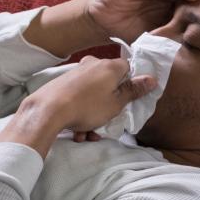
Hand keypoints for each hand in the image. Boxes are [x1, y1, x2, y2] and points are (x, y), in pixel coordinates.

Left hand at [0, 56, 156, 156]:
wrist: (48, 110)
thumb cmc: (87, 106)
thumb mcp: (116, 103)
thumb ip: (134, 91)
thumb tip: (151, 78)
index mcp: (110, 66)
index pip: (129, 68)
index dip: (132, 83)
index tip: (131, 99)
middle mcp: (93, 64)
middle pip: (110, 84)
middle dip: (109, 107)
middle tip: (106, 123)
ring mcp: (76, 73)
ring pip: (93, 96)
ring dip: (93, 117)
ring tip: (86, 134)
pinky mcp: (63, 83)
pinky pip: (78, 99)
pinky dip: (80, 114)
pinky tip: (76, 131)